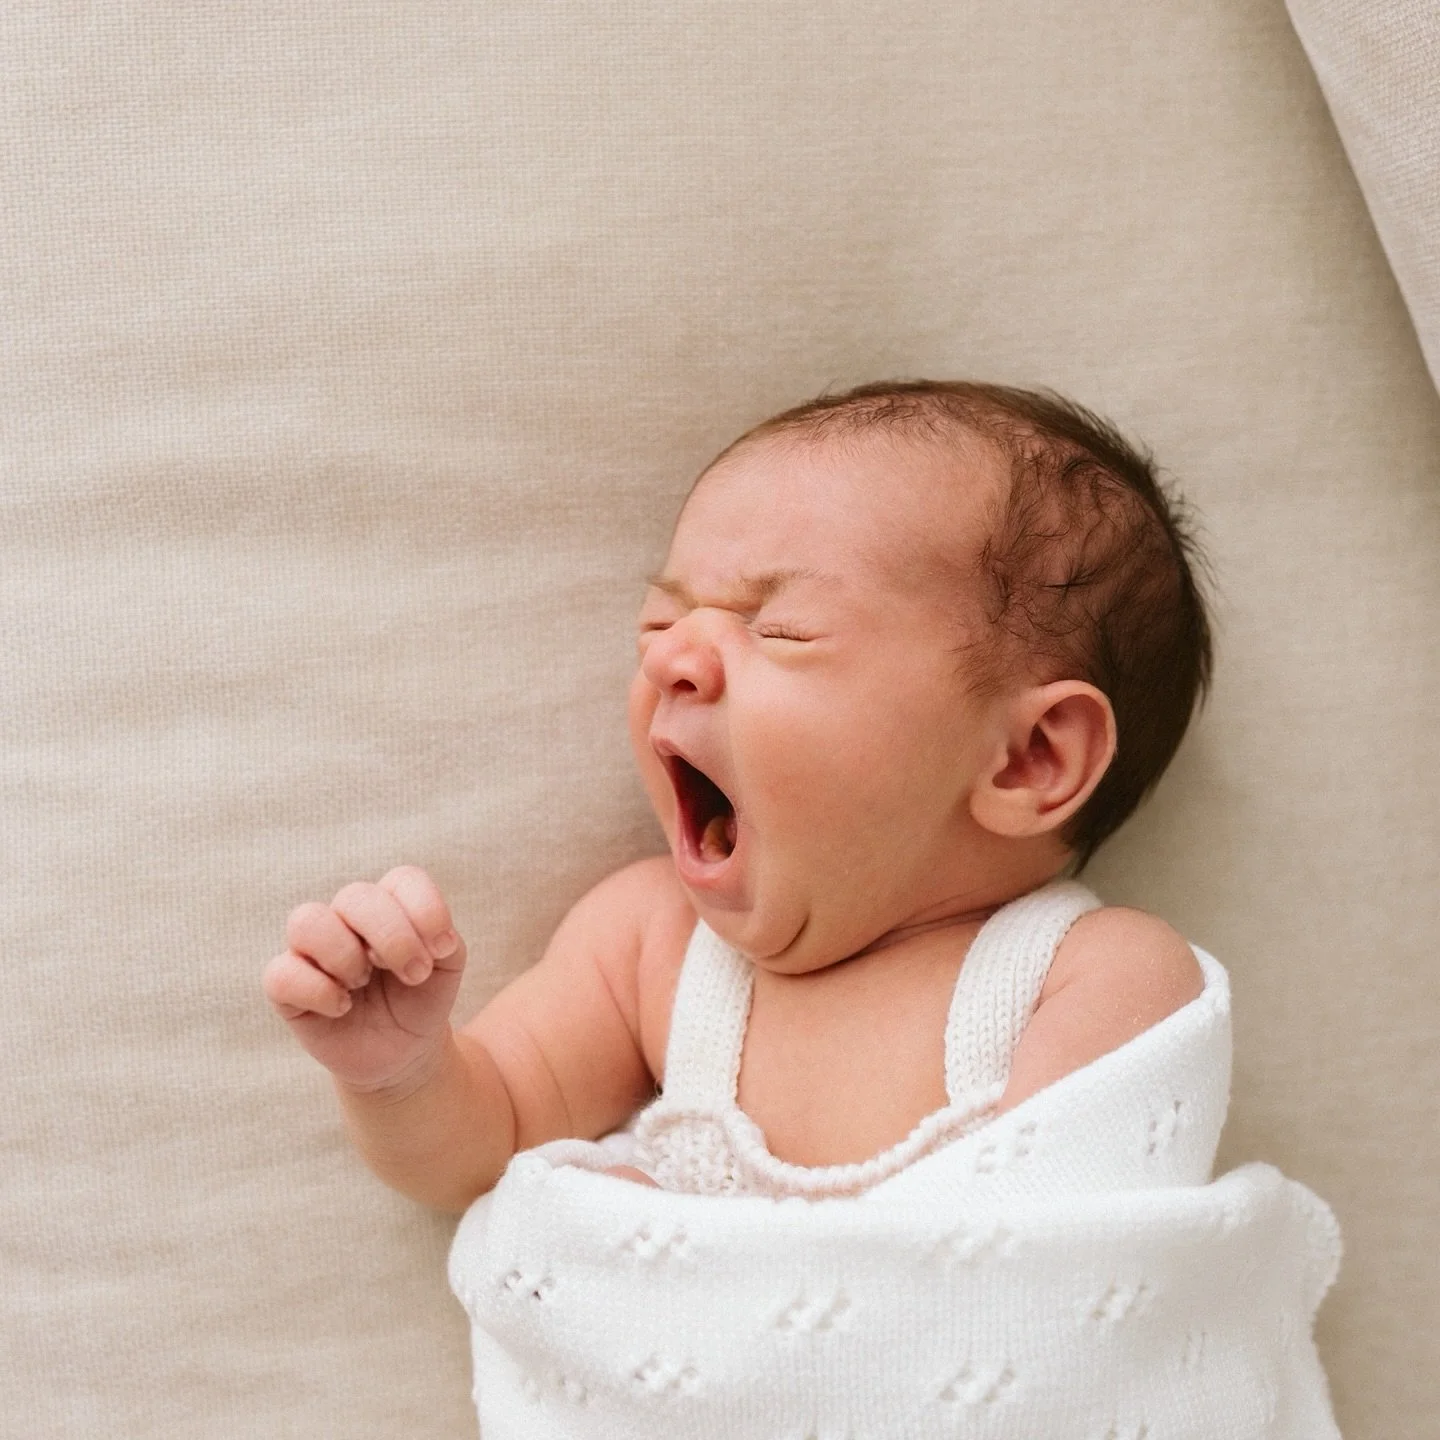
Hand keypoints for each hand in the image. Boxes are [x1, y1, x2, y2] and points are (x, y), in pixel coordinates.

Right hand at [262, 866, 467, 1092]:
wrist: (401, 1050)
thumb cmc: (421, 998)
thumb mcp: (447, 967)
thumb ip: (443, 942)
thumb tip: (417, 940)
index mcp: (388, 903)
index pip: (402, 880)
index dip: (427, 912)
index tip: (442, 951)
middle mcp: (345, 916)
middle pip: (356, 896)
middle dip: (394, 938)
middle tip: (415, 974)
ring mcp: (311, 949)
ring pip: (307, 921)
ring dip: (346, 956)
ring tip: (363, 982)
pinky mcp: (286, 988)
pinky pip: (281, 974)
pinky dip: (320, 992)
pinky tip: (342, 1007)